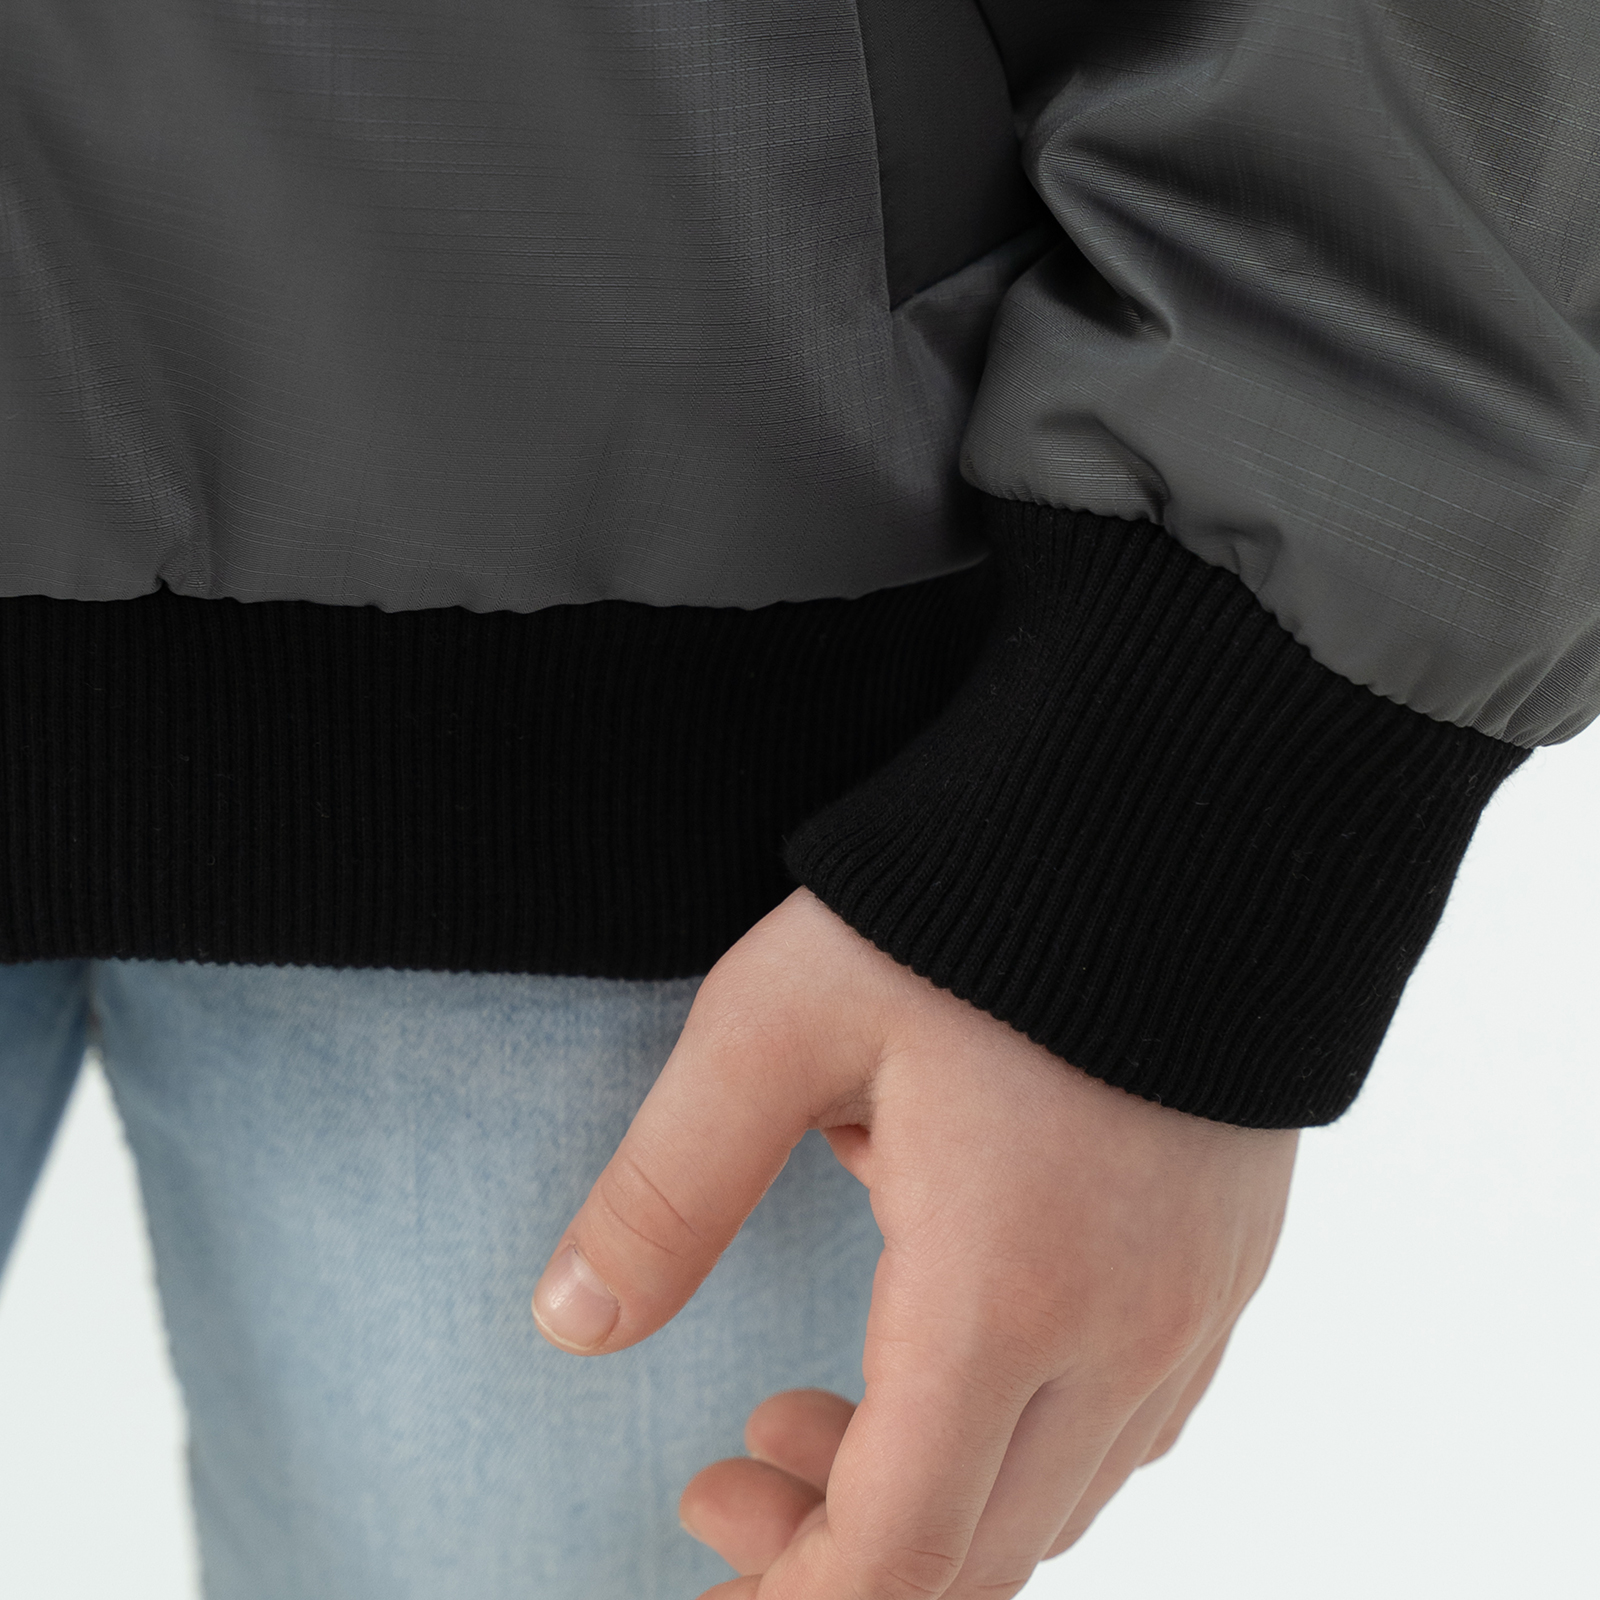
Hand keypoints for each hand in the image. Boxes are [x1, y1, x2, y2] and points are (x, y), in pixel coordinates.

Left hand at [532, 887, 1298, 1596]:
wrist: (1179, 814)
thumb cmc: (968, 906)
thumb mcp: (780, 1021)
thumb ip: (671, 1187)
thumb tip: (568, 1325)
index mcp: (1002, 1291)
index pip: (897, 1565)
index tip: (701, 1554)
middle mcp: (1121, 1335)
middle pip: (975, 1563)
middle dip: (830, 1558)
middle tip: (721, 1475)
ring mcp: (1193, 1310)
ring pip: (1050, 1505)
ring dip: (921, 1503)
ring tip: (800, 1415)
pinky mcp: (1225, 1267)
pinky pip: (1122, 1431)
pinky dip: (1012, 1448)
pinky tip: (945, 1356)